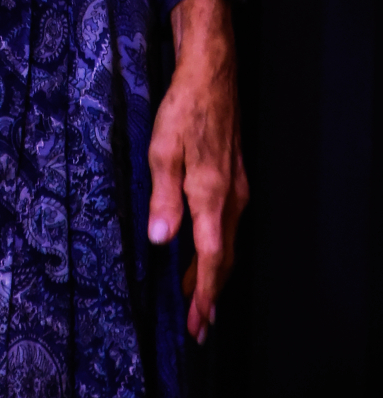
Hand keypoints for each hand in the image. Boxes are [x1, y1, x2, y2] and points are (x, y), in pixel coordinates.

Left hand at [147, 0, 249, 342]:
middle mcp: (230, 198)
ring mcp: (235, 187)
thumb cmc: (184, 108)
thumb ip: (163, 197)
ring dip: (213, 272)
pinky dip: (216, 247)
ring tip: (197, 298)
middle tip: (199, 325)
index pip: (211, 259)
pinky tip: (202, 249)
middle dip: (211, 294)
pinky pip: (227, 224)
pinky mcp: (233, 176)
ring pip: (227, 242)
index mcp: (212, 196)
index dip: (203, 292)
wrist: (211, 72)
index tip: (198, 322)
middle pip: (223, 258)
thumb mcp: (162, 149)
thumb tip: (162, 240)